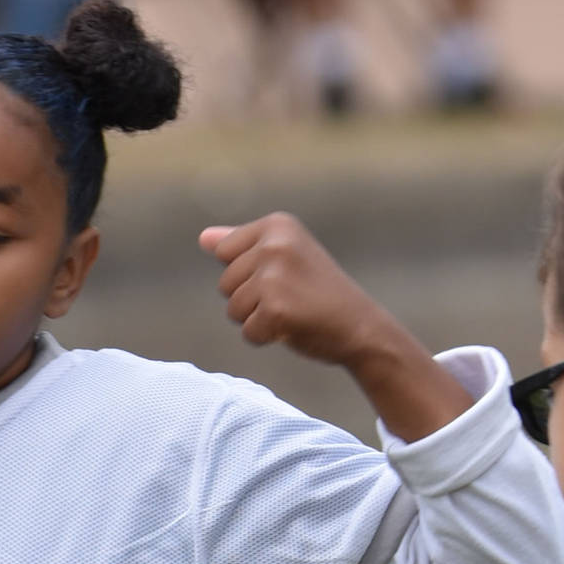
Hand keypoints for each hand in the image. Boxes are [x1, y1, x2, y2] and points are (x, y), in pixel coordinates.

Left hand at [198, 213, 393, 366]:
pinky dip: (266, 337)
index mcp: (277, 225)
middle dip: (251, 300)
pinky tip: (292, 328)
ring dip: (257, 319)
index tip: (283, 275)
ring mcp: (274, 277)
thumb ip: (242, 246)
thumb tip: (203, 238)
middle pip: (225, 283)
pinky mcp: (275, 310)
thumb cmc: (319, 291)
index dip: (247, 273)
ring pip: (232, 309)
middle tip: (290, 298)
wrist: (360, 325)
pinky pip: (247, 332)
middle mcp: (274, 245)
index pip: (224, 252)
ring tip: (292, 311)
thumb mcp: (285, 257)